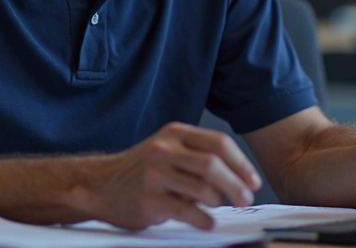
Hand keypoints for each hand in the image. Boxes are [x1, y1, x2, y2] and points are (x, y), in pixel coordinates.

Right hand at [79, 122, 261, 229]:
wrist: (102, 185)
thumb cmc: (144, 170)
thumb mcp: (169, 150)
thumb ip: (200, 157)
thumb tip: (242, 179)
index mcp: (175, 133)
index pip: (219, 143)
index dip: (242, 164)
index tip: (253, 181)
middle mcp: (164, 149)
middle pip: (213, 164)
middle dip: (236, 184)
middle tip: (246, 199)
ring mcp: (154, 174)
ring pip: (202, 188)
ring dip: (220, 202)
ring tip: (219, 208)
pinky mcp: (148, 200)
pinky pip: (186, 211)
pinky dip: (203, 219)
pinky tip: (207, 222)